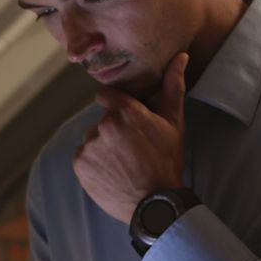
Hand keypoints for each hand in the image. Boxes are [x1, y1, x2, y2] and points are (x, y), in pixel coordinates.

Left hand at [73, 52, 188, 223]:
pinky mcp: (80, 164)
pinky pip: (84, 156)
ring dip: (103, 147)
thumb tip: (180, 56)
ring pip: (92, 139)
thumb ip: (172, 87)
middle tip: (132, 149)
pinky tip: (113, 172)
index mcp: (125, 111)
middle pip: (101, 120)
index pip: (106, 95)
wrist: (155, 204)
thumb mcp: (173, 123)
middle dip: (113, 130)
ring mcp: (89, 146)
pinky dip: (94, 163)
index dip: (116, 105)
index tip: (126, 120)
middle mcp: (103, 125)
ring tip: (123, 163)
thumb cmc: (167, 161)